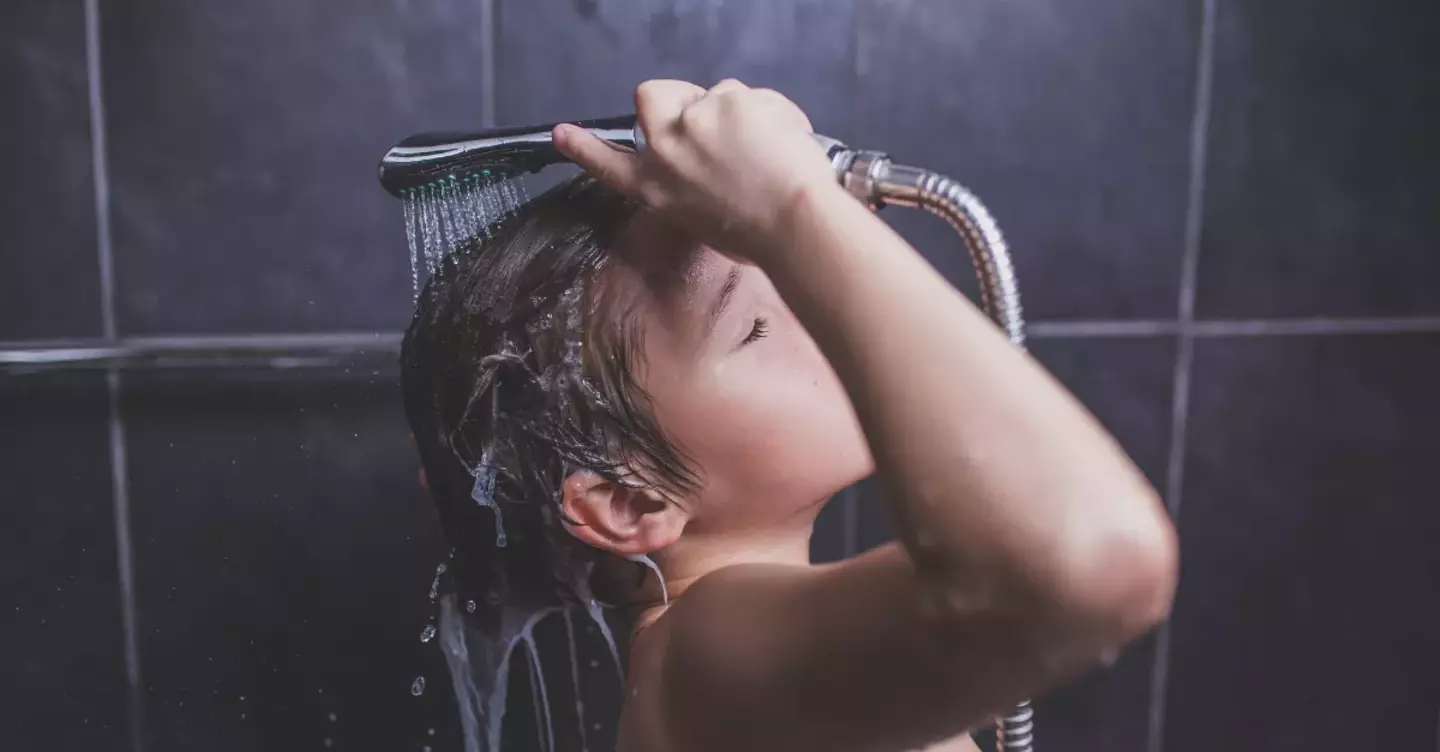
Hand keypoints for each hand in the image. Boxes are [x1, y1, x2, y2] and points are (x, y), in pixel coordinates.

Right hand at [553, 78, 838, 264]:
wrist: (791, 221)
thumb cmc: (755, 237)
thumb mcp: (703, 220)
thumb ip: (691, 187)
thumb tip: (707, 168)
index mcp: (655, 188)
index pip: (609, 164)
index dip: (584, 148)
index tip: (562, 133)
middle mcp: (665, 149)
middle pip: (651, 95)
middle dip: (677, 98)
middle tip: (710, 119)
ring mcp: (695, 118)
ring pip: (716, 93)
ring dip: (739, 112)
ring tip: (767, 150)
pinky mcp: (729, 99)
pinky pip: (756, 96)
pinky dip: (774, 114)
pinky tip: (785, 142)